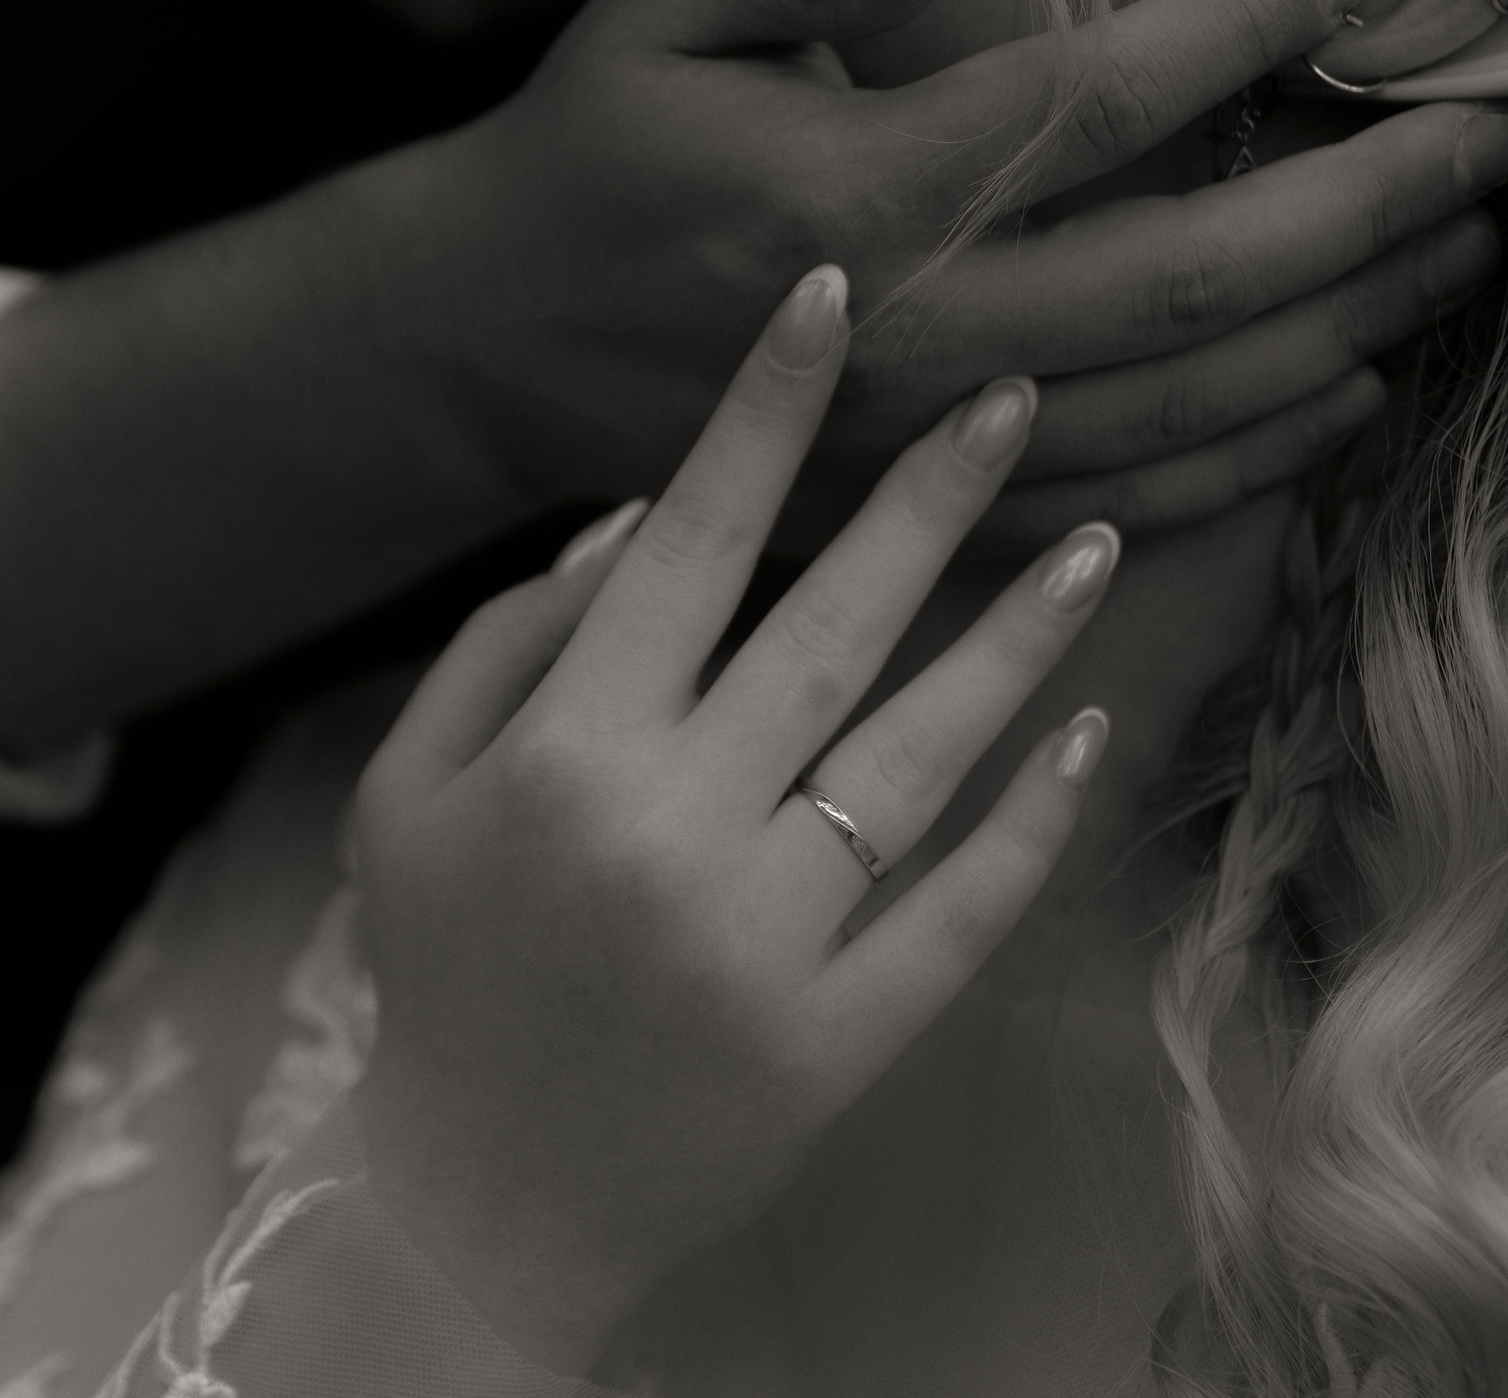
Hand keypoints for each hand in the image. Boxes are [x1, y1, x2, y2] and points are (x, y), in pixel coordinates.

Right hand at [355, 266, 1116, 1370]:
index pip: (688, 542)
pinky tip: (1085, 729)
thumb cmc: (442, 968)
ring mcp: (763, 948)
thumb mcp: (408, 792)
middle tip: (1018, 391)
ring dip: (1017, 640)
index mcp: (562, 757)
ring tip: (1099, 535)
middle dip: (929, 497)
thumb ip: (507, 642)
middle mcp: (669, 836)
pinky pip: (956, 916)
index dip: (764, 411)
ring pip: (918, 759)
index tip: (833, 299)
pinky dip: (1027, 825)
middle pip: (828, 628)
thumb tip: (640, 518)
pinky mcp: (836, 1047)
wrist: (475, 1208)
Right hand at [434, 0, 1507, 545]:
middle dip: (1362, 210)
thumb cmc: (583, 154)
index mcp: (853, 184)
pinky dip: (1252, 460)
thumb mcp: (661, 5)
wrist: (488, 348)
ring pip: (1183, 407)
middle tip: (1491, 144)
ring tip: (1457, 258)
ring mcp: (923, 437)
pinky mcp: (920, 505)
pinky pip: (1123, 500)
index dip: (1239, 26)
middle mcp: (912, 323)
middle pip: (1187, 279)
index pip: (1088, 97)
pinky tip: (1343, 397)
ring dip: (1342, 331)